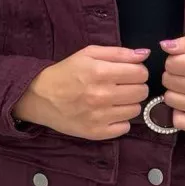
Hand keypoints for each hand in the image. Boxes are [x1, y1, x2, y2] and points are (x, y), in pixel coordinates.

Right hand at [13, 45, 150, 140]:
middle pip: (142, 92)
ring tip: (114, 99)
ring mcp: (99, 117)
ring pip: (136, 110)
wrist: (40, 97)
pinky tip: (109, 113)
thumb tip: (144, 54)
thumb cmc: (66, 72)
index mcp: (100, 72)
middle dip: (136, 86)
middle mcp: (101, 96)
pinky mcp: (96, 132)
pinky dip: (121, 120)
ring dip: (129, 103)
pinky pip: (125, 127)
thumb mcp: (88, 54)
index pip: (140, 73)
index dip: (138, 71)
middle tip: (122, 86)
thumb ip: (118, 52)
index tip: (129, 73)